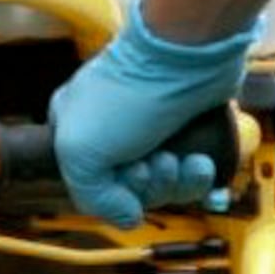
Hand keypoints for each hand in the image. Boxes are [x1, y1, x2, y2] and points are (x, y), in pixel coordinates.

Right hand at [49, 2, 260, 226]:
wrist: (187, 56)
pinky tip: (200, 162)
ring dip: (173, 181)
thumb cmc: (129, 94)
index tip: (124, 175)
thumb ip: (91, 196)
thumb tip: (128, 217)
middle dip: (147, 185)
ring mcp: (150, 129)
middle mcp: (110, 130)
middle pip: (128, 188)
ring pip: (162, 183)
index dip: (110, 194)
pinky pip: (190, 171)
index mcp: (74, 129)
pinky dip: (197, 174)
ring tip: (178, 159)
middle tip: (154, 161)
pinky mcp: (186, 129)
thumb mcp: (82, 151)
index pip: (88, 186)